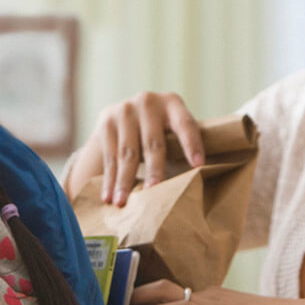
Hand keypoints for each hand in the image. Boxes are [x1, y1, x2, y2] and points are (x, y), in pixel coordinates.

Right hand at [64, 91, 203, 206]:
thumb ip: (182, 146)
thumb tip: (195, 183)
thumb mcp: (173, 128)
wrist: (126, 113)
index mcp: (172, 103)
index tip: (198, 166)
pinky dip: (109, 180)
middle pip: (153, 142)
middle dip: (153, 170)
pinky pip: (109, 157)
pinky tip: (108, 197)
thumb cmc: (161, 130)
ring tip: (123, 202)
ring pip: (127, 153)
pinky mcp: (106, 123)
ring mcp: (124, 110)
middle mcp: (148, 102)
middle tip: (153, 192)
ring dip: (124, 181)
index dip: (192, 145)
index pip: (185, 124)